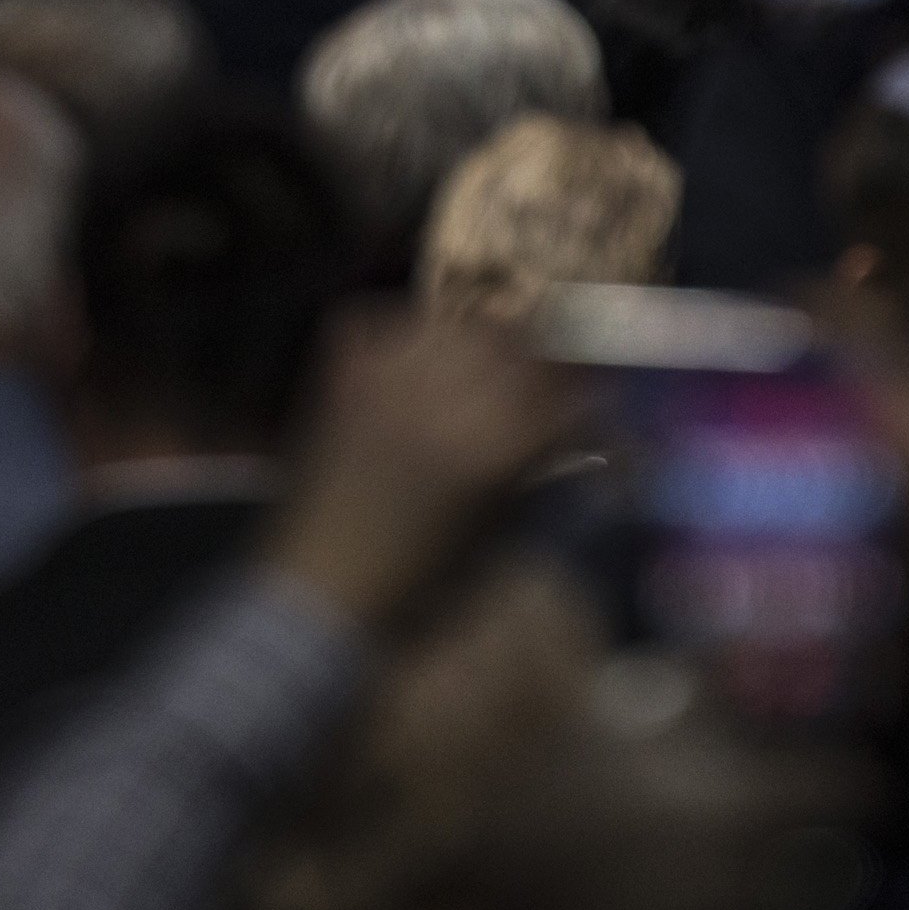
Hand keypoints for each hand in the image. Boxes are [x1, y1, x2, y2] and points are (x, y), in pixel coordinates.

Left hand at [260, 310, 574, 629]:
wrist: (320, 588)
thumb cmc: (414, 578)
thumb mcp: (490, 532)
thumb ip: (532, 472)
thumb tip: (566, 432)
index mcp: (489, 452)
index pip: (562, 399)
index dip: (584, 401)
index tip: (587, 406)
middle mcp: (446, 404)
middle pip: (513, 343)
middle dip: (534, 361)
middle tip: (532, 382)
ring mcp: (390, 384)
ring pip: (452, 325)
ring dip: (473, 341)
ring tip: (472, 366)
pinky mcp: (345, 381)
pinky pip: (375, 321)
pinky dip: (395, 327)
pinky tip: (410, 356)